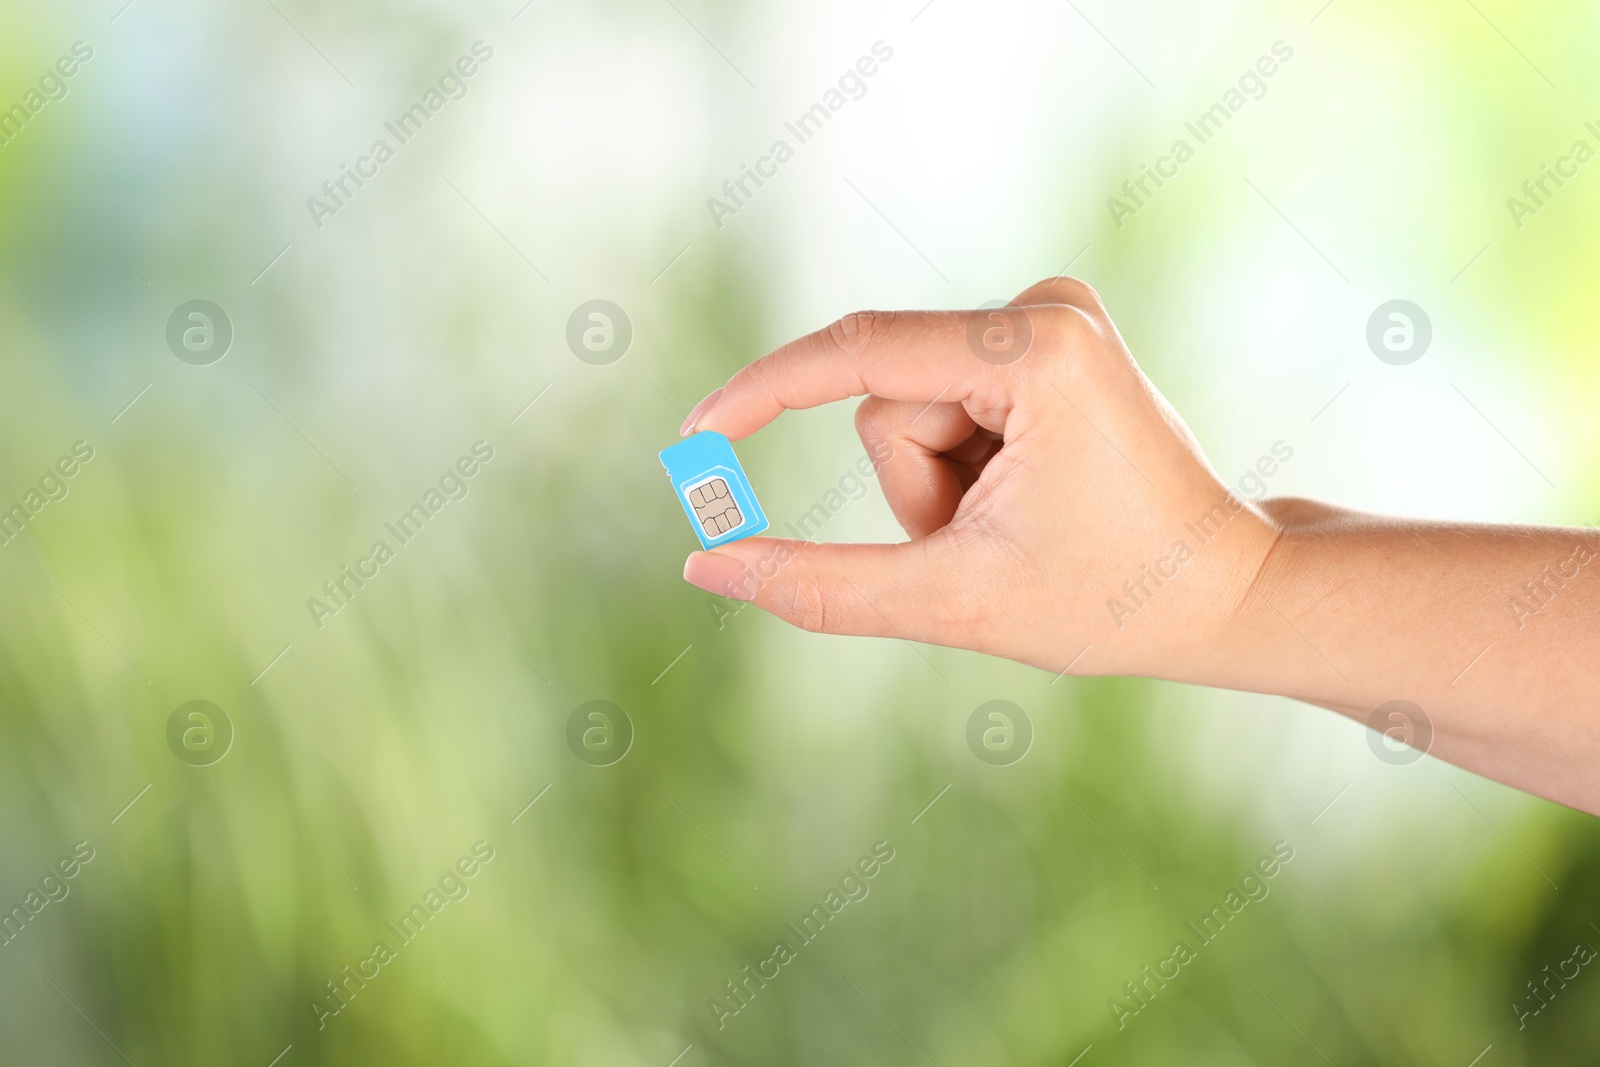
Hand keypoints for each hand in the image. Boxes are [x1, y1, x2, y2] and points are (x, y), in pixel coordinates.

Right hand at [679, 277, 1280, 678]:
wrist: (1221, 593)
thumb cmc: (1109, 602)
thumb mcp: (952, 600)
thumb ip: (816, 583)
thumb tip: (703, 564)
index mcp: (1034, 352)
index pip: (859, 354)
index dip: (762, 394)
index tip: (692, 435)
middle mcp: (1044, 308)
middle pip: (886, 399)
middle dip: (913, 490)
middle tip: (981, 545)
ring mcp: (1048, 316)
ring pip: (908, 407)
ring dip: (937, 486)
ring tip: (1014, 525)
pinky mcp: (1043, 337)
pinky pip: (942, 399)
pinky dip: (959, 464)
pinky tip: (1028, 495)